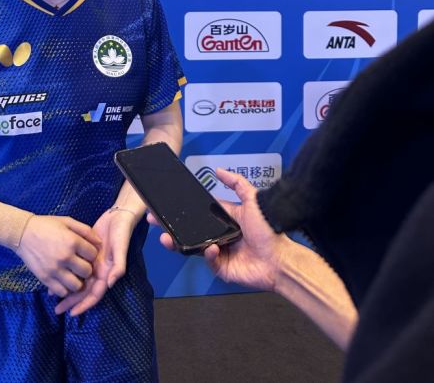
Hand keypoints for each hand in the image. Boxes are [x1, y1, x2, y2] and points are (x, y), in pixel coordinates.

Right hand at [16, 215, 101, 298]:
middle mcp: (65, 257)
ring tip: (73, 274)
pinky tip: (63, 280)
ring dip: (77, 281)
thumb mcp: (67, 221)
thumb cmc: (47, 225)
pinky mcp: (45, 279)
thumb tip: (100, 242)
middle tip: (80, 264)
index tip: (86, 252)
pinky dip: (65, 288)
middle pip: (87, 272)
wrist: (23, 233)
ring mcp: (55, 270)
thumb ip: (85, 230)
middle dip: (87, 269)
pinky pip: (61, 292)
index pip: (93, 254)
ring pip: (76, 286)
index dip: (92, 254)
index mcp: (72, 241)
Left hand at [54, 207, 137, 315]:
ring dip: (67, 289)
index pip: (94, 294)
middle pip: (83, 291)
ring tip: (52, 296)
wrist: (117, 216)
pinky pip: (74, 268)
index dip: (84, 304)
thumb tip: (110, 284)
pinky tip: (55, 276)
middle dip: (72, 301)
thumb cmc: (121, 233)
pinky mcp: (84, 254)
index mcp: (106, 273)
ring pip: (77, 281)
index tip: (72, 313)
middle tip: (57, 310)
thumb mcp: (120, 248)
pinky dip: (65, 273)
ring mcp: (91, 264)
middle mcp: (98, 271)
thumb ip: (118, 266)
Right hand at [148, 168, 288, 291]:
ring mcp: (219, 252)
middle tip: (156, 221)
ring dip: (179, 242)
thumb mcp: (253, 199)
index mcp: (225, 220)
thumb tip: (219, 170)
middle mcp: (219, 235)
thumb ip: (237, 183)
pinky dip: (208, 254)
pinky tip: (213, 248)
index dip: (184, 210)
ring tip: (167, 237)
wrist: (280, 259)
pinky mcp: (221, 268)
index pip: (199, 213)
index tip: (167, 205)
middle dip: (172, 227)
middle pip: (190, 231)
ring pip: (193, 247)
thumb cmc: (269, 230)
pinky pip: (208, 261)